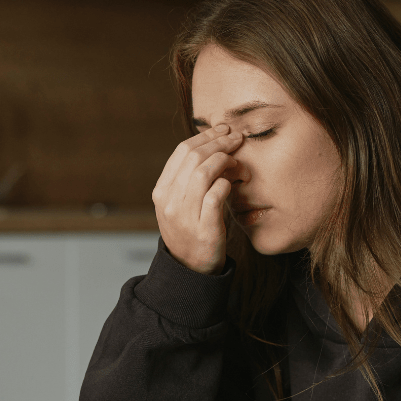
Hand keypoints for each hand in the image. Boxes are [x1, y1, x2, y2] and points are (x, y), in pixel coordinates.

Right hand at [151, 124, 241, 274]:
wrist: (191, 270)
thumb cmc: (191, 231)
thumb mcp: (180, 204)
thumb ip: (188, 179)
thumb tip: (211, 147)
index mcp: (162, 191)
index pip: (182, 151)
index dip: (205, 136)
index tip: (222, 130)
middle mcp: (169, 201)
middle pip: (194, 157)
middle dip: (219, 143)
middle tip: (237, 139)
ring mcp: (185, 215)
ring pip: (204, 172)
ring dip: (226, 160)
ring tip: (239, 162)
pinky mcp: (204, 228)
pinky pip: (216, 195)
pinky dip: (227, 184)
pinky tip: (234, 183)